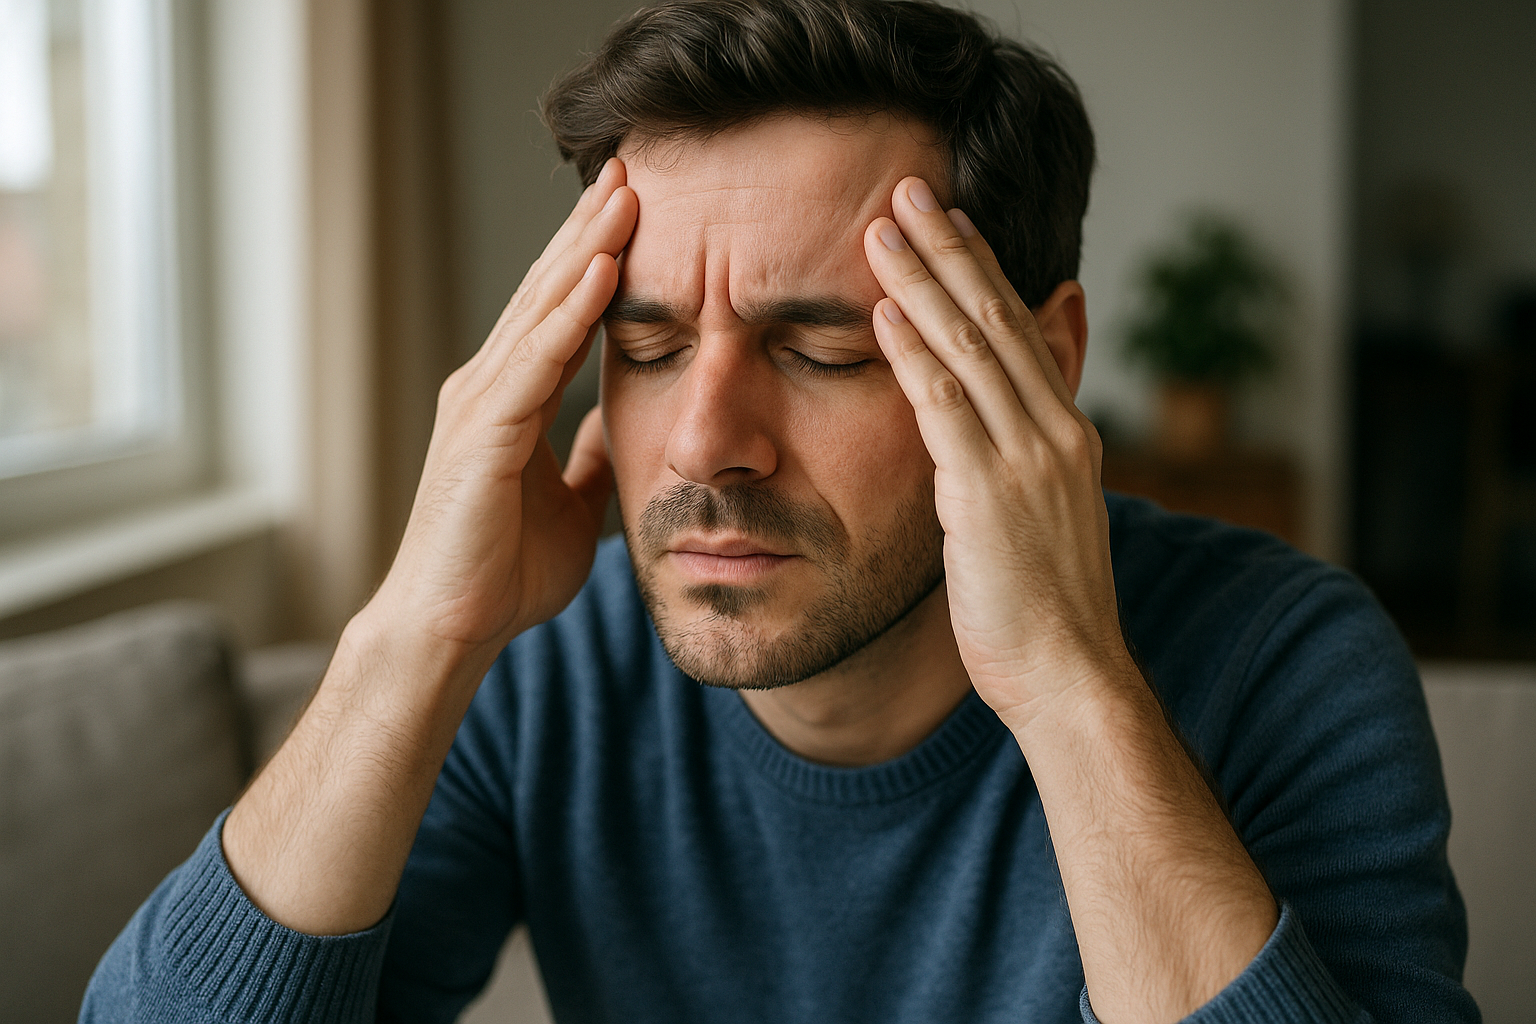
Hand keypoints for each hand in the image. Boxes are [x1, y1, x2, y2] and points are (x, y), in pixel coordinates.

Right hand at [369, 158, 636, 655]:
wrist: (452, 627)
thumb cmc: (501, 571)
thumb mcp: (571, 502)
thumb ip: (586, 456)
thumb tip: (614, 424)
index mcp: (511, 400)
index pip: (562, 312)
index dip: (598, 258)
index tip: (640, 209)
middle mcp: (489, 386)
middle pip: (550, 289)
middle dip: (593, 227)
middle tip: (635, 166)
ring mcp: (480, 403)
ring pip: (541, 307)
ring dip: (587, 246)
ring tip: (628, 190)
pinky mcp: (482, 431)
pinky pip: (535, 358)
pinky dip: (570, 310)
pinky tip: (605, 267)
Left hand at [863, 177, 1276, 1018]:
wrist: (1072, 679)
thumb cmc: (1046, 616)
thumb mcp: (1040, 526)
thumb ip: (1014, 469)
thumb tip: (985, 442)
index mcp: (1067, 436)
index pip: (1021, 333)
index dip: (984, 272)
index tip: (951, 224)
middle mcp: (1055, 432)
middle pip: (997, 318)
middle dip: (951, 249)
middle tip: (911, 191)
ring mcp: (1027, 458)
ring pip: (971, 347)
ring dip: (924, 281)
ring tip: (883, 227)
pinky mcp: (990, 492)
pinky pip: (946, 405)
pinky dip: (914, 353)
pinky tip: (884, 310)